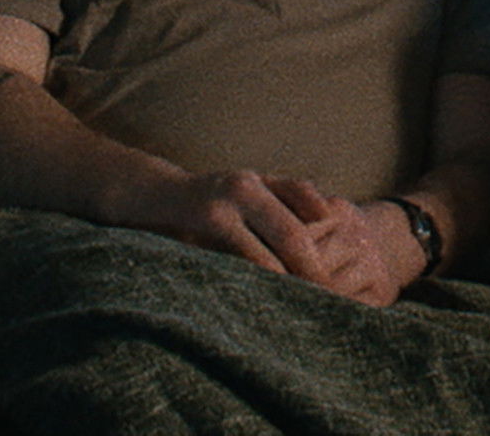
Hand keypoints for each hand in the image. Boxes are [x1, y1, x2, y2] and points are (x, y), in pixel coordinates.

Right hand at [118, 169, 413, 304]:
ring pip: (268, 253)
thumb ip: (288, 197)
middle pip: (294, 234)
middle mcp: (245, 188)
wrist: (150, 197)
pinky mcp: (202, 228)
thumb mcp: (249, 189)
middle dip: (313, 270)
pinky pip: (239, 262)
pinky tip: (265, 302)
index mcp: (259, 182)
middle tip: (329, 300)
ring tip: (303, 308)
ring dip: (287, 282)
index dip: (324, 249)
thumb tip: (330, 215)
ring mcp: (223, 207)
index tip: (339, 279)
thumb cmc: (209, 200)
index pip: (307, 215)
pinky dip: (257, 282)